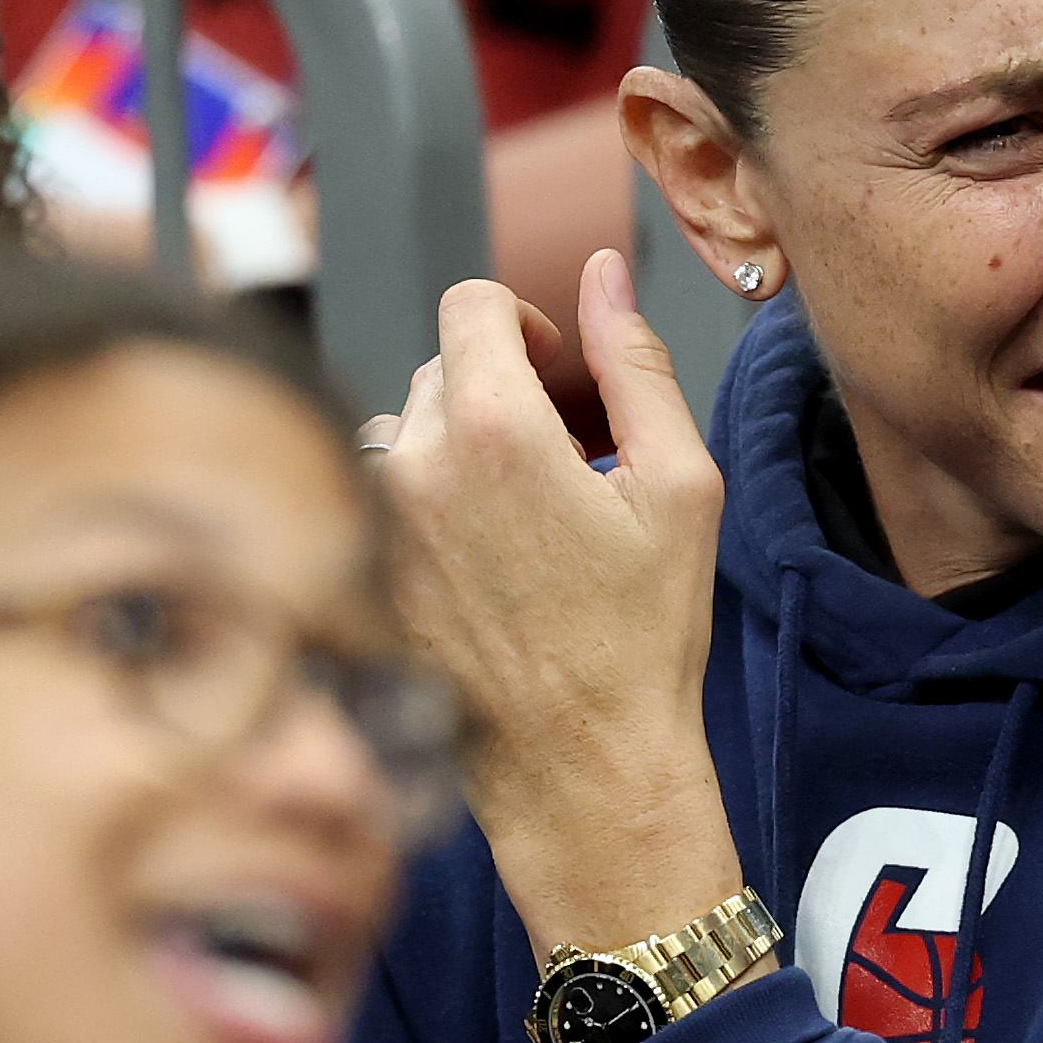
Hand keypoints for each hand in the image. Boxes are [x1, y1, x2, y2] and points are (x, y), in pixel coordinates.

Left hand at [359, 250, 744, 961]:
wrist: (581, 766)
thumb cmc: (642, 638)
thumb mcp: (679, 485)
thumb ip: (638, 363)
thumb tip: (606, 276)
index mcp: (495, 427)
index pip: (470, 303)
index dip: (522, 317)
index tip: (555, 362)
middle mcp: (415, 464)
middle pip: (439, 367)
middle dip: (499, 388)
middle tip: (563, 455)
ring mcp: (378, 523)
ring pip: (405, 432)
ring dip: (458, 447)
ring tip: (522, 516)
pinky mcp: (363, 572)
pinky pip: (385, 501)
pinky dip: (431, 509)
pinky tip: (488, 566)